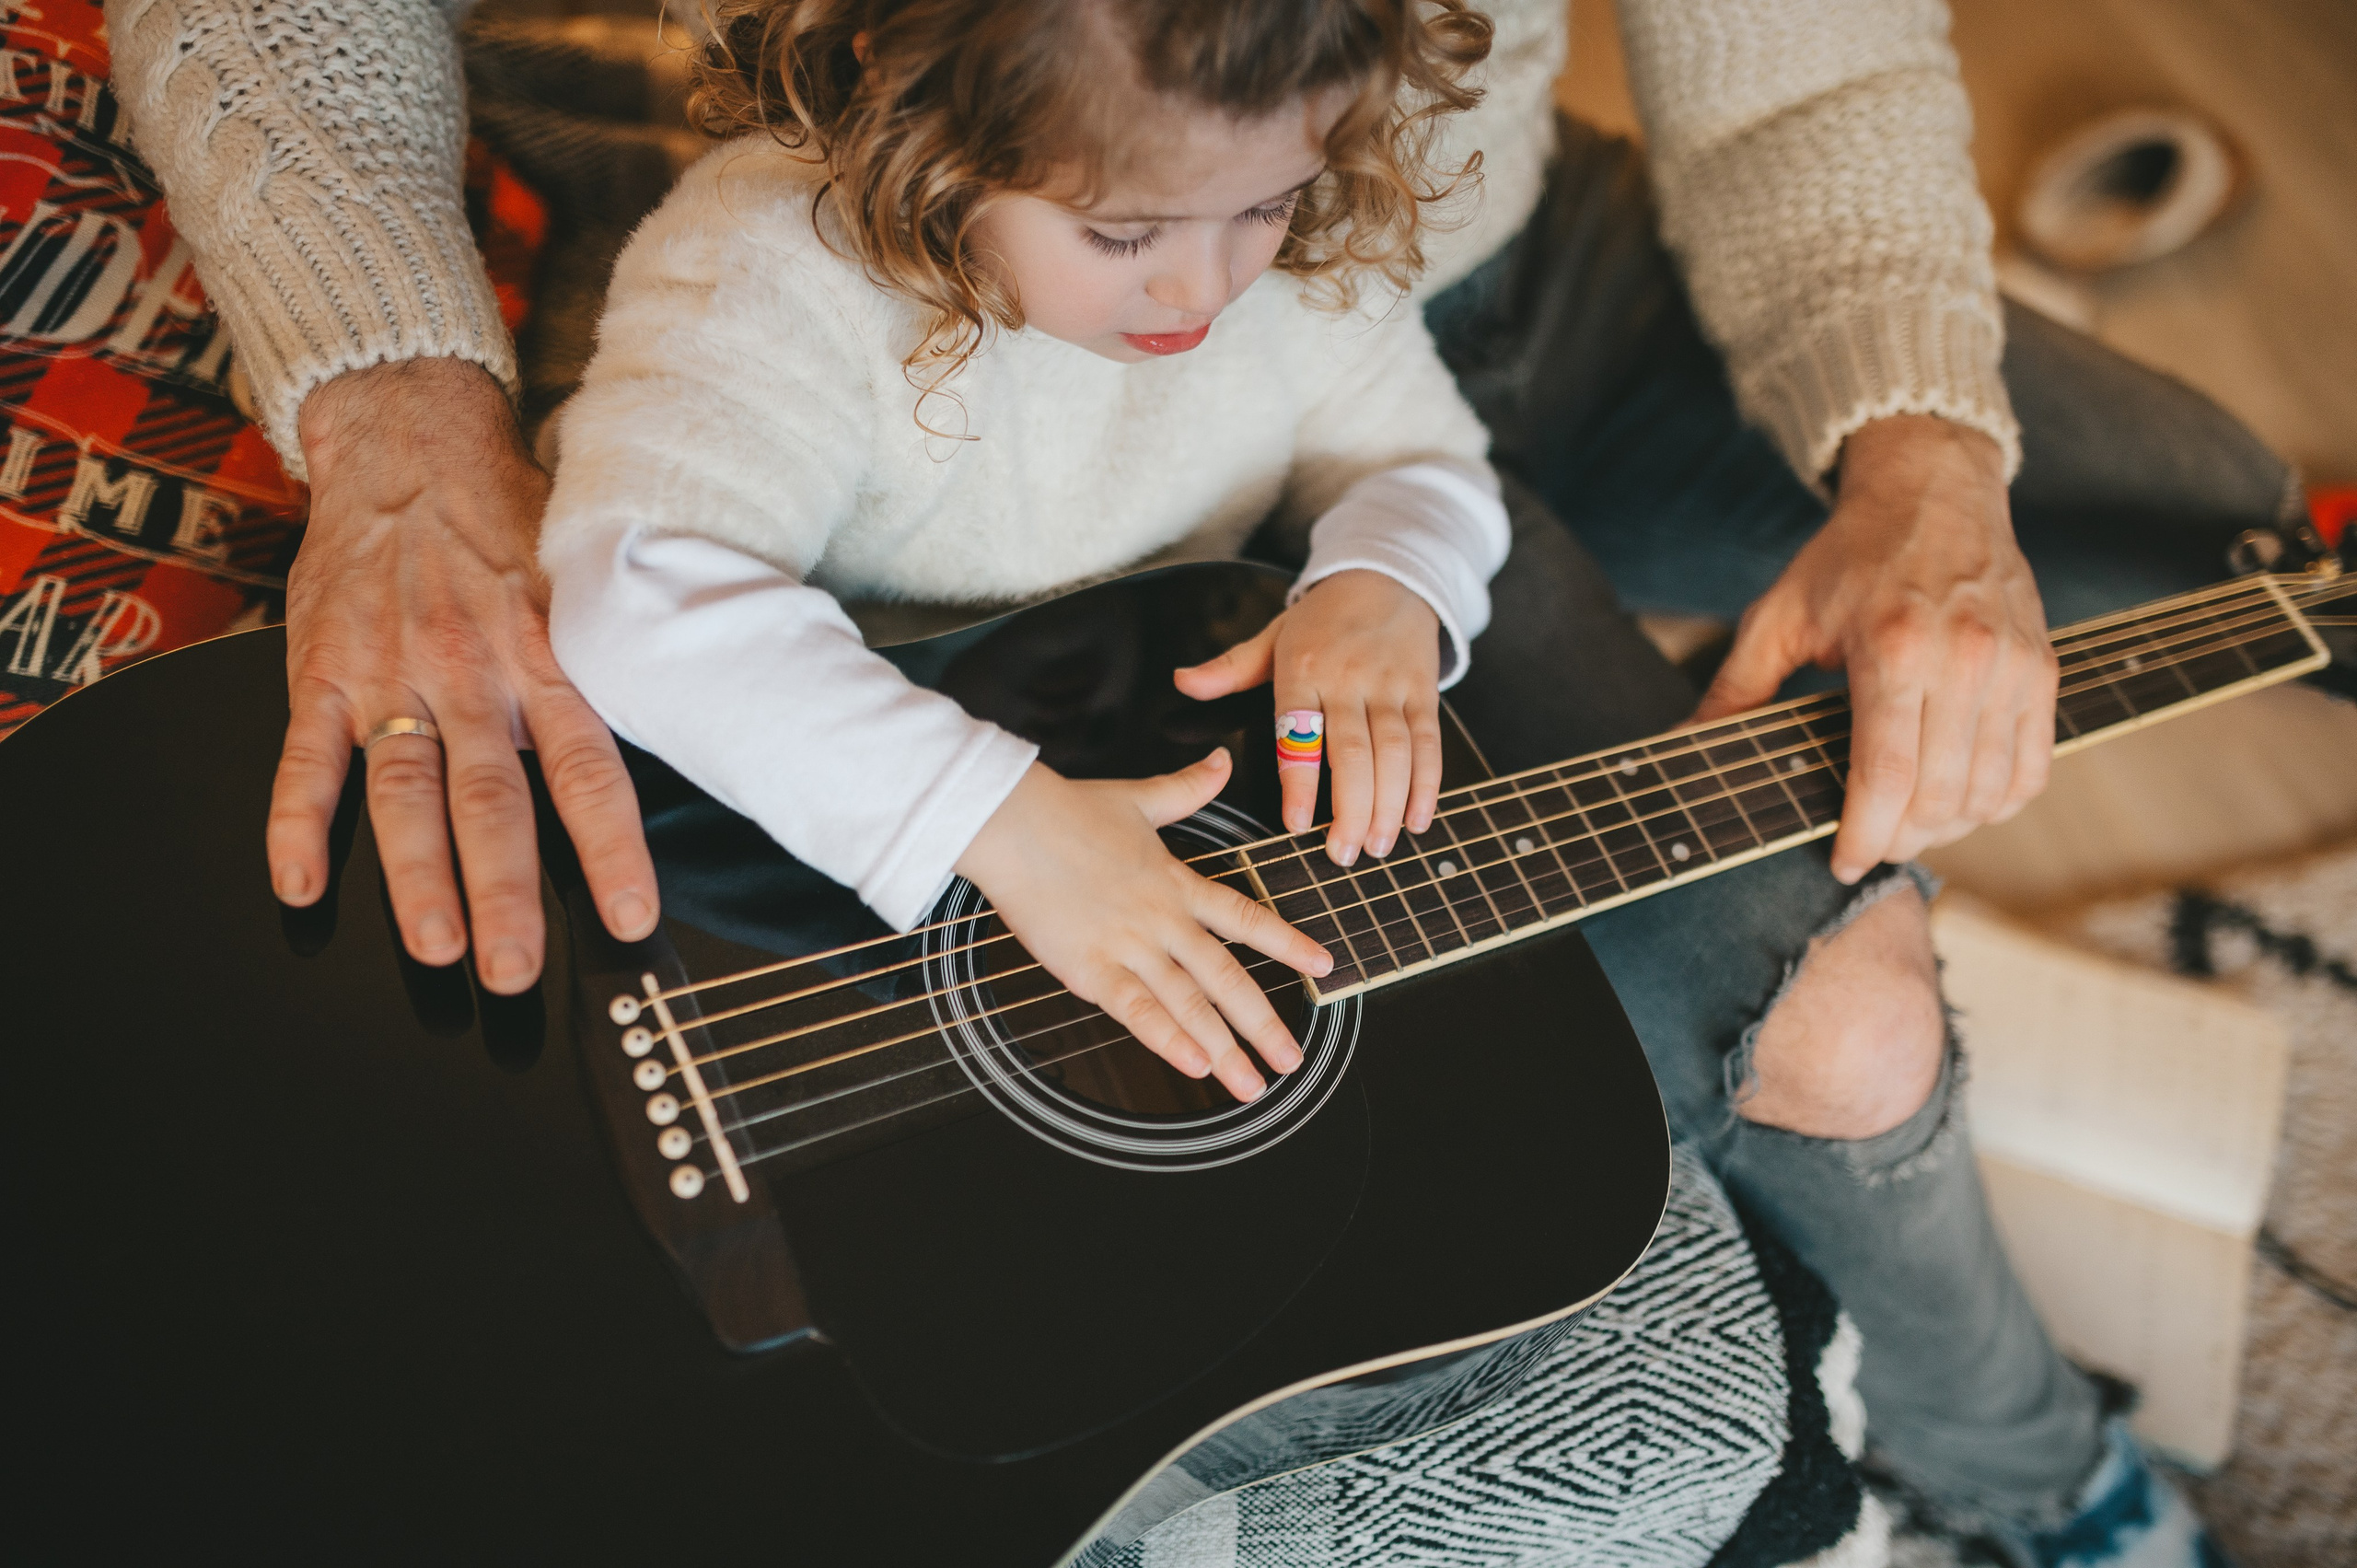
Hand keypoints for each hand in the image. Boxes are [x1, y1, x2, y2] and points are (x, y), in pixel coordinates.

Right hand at [270, 358, 658, 990]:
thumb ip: (605, 665)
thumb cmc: (506, 521)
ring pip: (405, 793)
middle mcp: (470, 672)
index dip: (611, 849)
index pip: (590, 769)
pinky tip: (301, 886)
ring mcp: (389, 675)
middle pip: (494, 801)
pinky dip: (296, 824)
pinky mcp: (320, 670)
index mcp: (545, 656)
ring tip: (435, 947)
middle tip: (517, 971)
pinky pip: (304, 757)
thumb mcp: (579, 581)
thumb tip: (683, 734)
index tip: (631, 918)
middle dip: (507, 894)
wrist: (409, 439)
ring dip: (417, 878)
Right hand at [954, 753, 1331, 1101]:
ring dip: (1223, 1047)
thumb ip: (1186, 788)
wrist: (1013, 822)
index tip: (1323, 966)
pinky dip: (1167, 1039)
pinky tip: (1195, 1066)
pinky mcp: (1089, 968)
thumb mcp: (1140, 798)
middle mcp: (1163, 919)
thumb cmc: (1068, 810)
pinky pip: (1136, 1010)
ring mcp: (1129, 946)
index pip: (1246, 917)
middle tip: (1290, 1060)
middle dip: (1262, 1023)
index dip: (1287, 943)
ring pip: (1188, 1003)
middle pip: (1225, 977)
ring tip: (1250, 1084)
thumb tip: (1222, 760)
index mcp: (1177, 882)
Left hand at [1173, 569, 1443, 865]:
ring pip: (1394, 753)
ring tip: (1376, 846)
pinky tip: (1416, 818)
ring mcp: (1390, 686)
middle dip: (1350, 809)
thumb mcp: (1272, 636)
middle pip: (1352, 752)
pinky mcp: (1423, 691)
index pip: (1298, 731)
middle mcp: (1349, 679)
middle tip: (1342, 854)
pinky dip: (1426, 784)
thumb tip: (1184, 681)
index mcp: (1303, 668)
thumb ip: (1230, 668)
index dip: (1299, 780)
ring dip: (1388, 805)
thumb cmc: (1324, 618)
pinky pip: (1427, 742)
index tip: (1295, 824)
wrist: (1387, 577)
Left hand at [1693, 415, 2056, 882]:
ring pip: (1988, 794)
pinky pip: (2031, 771)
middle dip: (1899, 840)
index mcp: (1894, 648)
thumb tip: (1681, 745)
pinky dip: (1994, 803)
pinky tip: (1956, 801)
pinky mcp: (2044, 672)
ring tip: (1906, 826)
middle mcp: (1965, 661)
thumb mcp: (1779, 615)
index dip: (1863, 836)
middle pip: (1940, 797)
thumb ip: (1734, 689)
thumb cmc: (1850, 555)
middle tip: (1868, 844)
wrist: (1934, 490)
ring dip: (1947, 829)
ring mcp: (2014, 668)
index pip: (1886, 776)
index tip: (1841, 862)